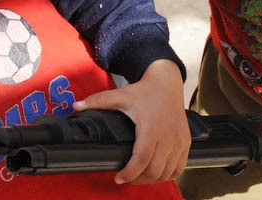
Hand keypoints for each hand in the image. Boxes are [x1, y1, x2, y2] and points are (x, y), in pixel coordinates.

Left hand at [73, 60, 188, 184]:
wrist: (168, 82)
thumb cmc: (145, 91)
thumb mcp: (121, 95)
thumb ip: (98, 101)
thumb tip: (76, 107)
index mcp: (151, 127)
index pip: (141, 159)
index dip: (129, 173)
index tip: (118, 178)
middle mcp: (168, 137)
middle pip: (155, 170)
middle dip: (139, 179)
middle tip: (126, 178)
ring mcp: (179, 141)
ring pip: (168, 172)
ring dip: (153, 179)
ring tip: (139, 176)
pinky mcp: (186, 143)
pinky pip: (180, 168)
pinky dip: (168, 175)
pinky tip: (157, 172)